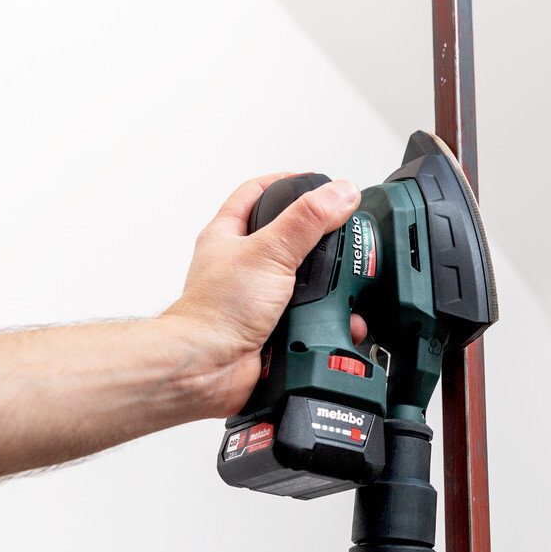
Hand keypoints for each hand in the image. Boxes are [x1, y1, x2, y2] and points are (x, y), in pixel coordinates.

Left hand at [162, 173, 366, 417]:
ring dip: (324, 288)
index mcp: (229, 236)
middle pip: (287, 239)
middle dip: (317, 241)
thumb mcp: (269, 252)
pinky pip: (308, 318)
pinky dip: (325, 321)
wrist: (208, 370)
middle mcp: (241, 266)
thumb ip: (308, 220)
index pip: (256, 193)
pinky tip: (331, 321)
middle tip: (341, 236)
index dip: (285, 182)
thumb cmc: (215, 312)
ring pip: (302, 283)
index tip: (316, 181)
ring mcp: (257, 299)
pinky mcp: (273, 328)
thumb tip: (340, 193)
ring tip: (339, 285)